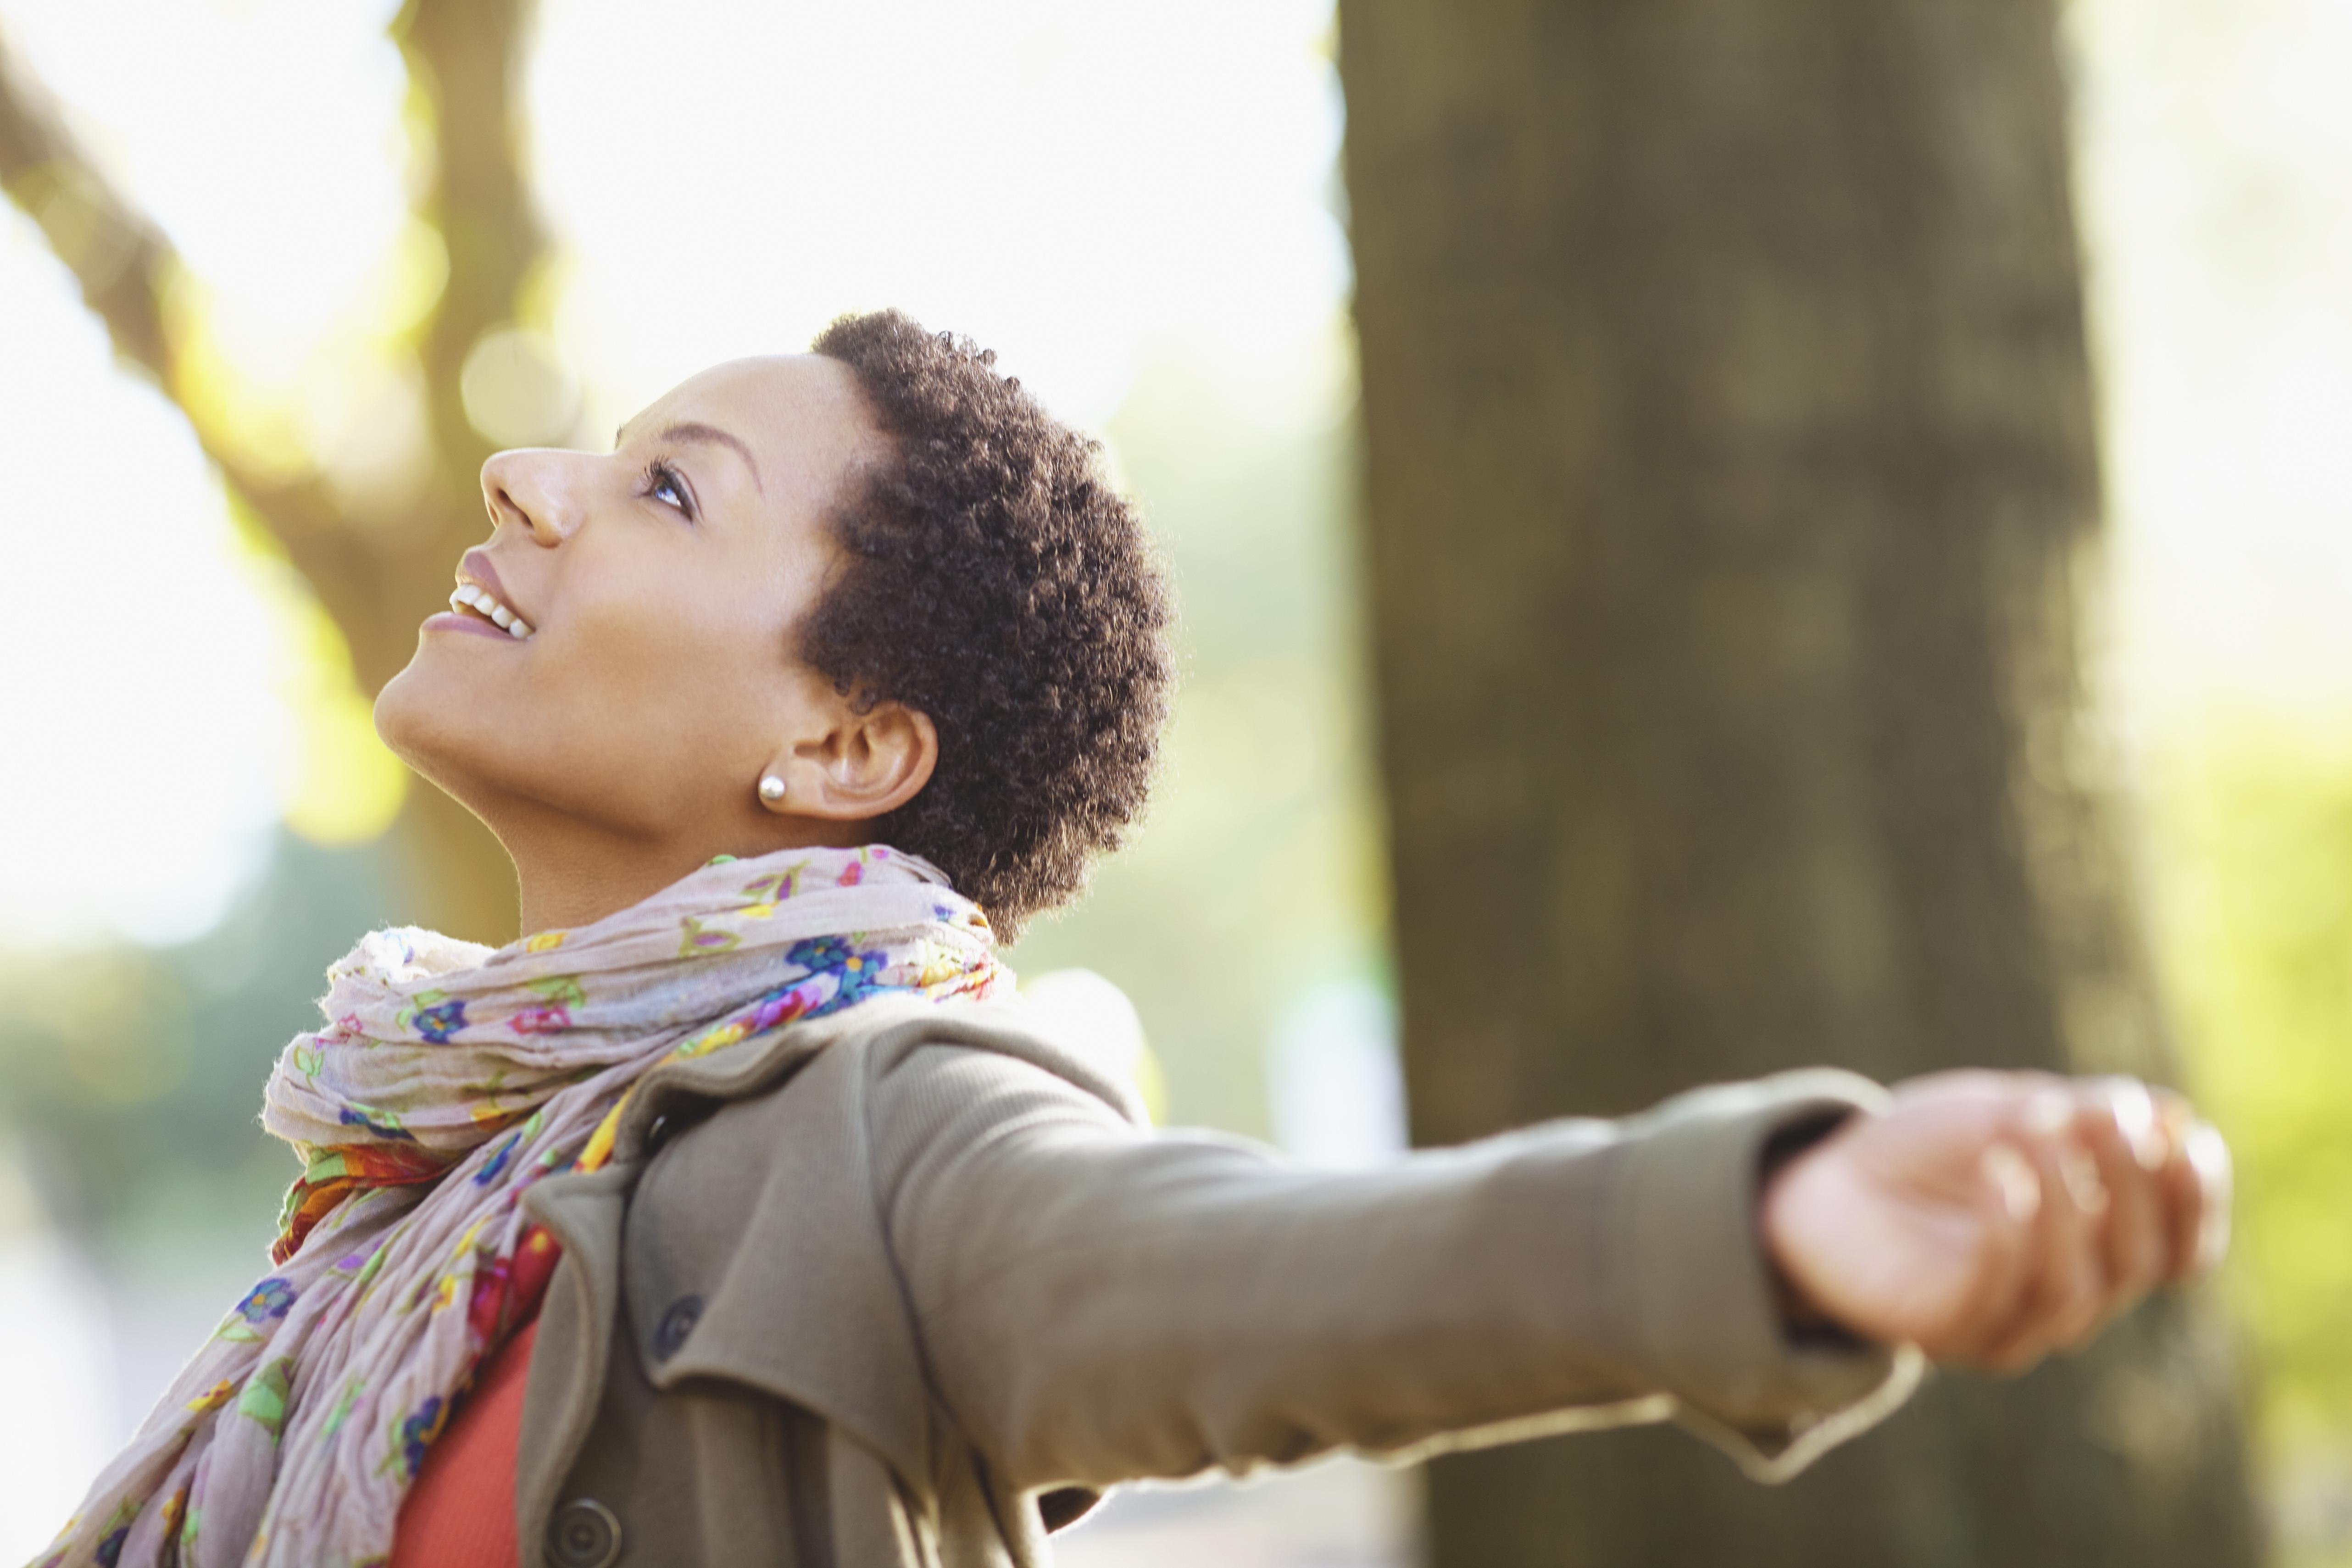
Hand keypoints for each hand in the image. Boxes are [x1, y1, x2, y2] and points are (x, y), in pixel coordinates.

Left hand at [1759, 1071, 2229, 1370]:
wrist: (1820, 1183)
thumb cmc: (1924, 1148)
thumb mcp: (2007, 1112)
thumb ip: (2085, 1116)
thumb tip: (2173, 1114)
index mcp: (2097, 1246)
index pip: (2181, 1251)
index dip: (2196, 1200)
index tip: (2186, 1136)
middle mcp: (2067, 1293)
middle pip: (2139, 1263)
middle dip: (2133, 1185)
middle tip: (2101, 1114)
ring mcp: (2010, 1323)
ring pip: (2076, 1287)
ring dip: (2068, 1201)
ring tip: (2034, 1125)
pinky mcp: (1950, 1333)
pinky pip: (1998, 1297)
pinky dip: (2009, 1232)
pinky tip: (1999, 1174)